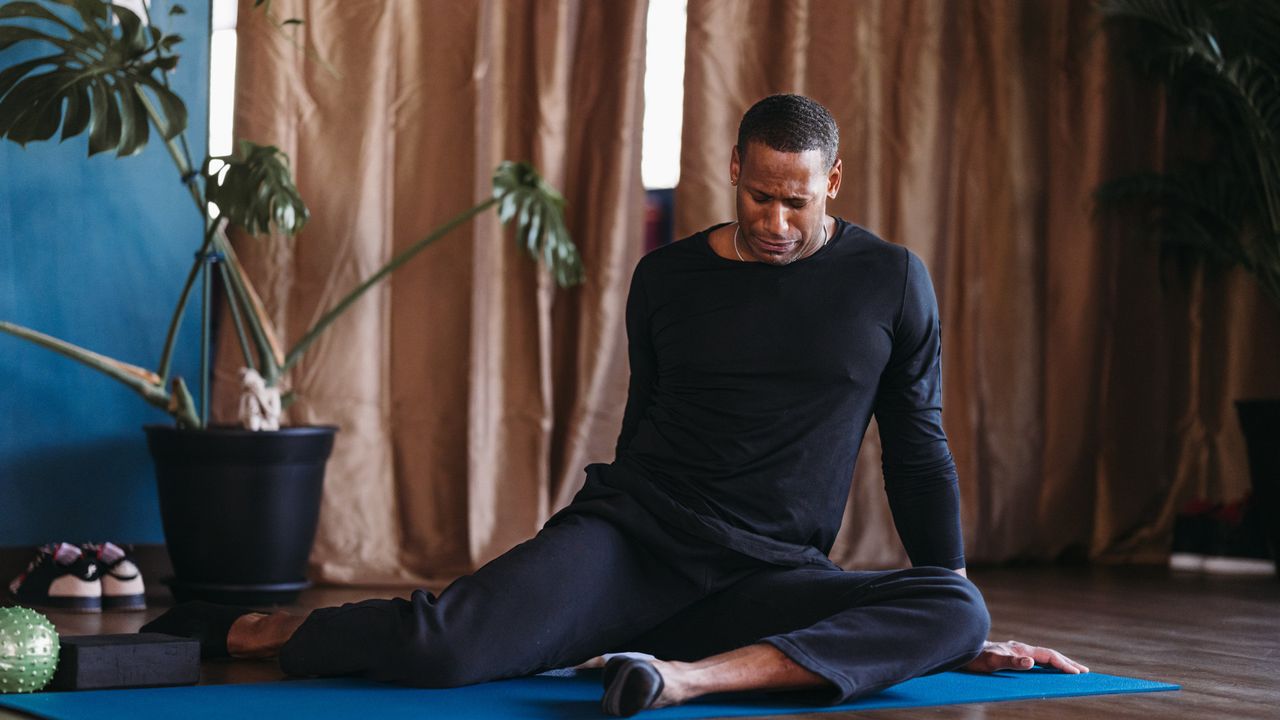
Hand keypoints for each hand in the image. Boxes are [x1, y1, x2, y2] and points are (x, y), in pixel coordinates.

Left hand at [963, 640, 1088, 673]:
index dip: (1063, 664)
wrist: (961, 648)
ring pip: (1043, 656)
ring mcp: (1017, 650)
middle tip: (1084, 672)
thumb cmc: (975, 657)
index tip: (1078, 674)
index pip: (1048, 656)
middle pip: (1049, 654)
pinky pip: (1034, 659)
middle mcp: (1021, 648)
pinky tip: (1047, 668)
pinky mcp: (1011, 654)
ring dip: (1058, 662)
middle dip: (1067, 663)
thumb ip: (1011, 662)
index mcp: (1021, 650)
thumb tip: (1031, 662)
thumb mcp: (992, 661)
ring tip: (1071, 670)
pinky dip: (1046, 664)